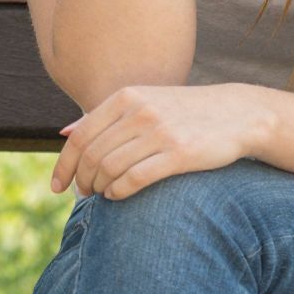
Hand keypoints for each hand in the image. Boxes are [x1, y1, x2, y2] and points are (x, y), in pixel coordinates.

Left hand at [51, 83, 267, 199]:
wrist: (236, 114)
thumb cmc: (182, 112)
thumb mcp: (143, 102)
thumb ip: (104, 117)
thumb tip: (64, 133)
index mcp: (125, 97)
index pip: (80, 136)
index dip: (63, 165)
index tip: (57, 187)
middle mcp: (139, 112)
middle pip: (91, 155)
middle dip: (81, 180)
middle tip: (83, 195)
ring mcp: (159, 132)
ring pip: (110, 168)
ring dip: (99, 187)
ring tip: (101, 195)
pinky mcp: (179, 154)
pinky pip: (135, 178)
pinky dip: (119, 192)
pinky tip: (118, 196)